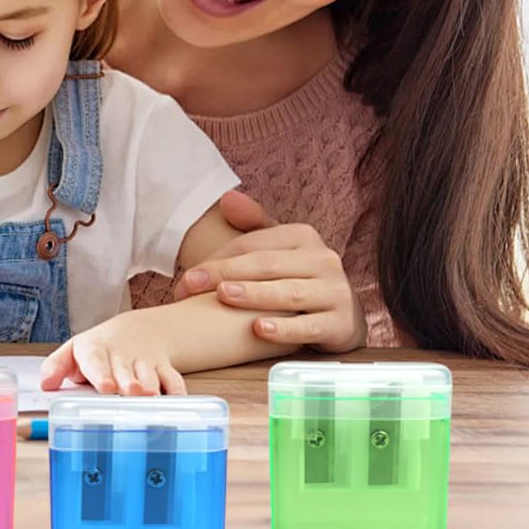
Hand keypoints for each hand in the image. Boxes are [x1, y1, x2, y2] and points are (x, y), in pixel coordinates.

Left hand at [40, 309, 186, 395]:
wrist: (134, 333)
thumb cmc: (98, 350)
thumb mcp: (73, 353)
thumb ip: (56, 367)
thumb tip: (46, 384)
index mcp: (96, 351)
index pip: (97, 360)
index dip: (101, 373)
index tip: (105, 387)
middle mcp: (122, 356)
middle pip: (126, 371)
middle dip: (129, 382)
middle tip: (130, 392)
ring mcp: (145, 362)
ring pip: (151, 375)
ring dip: (151, 385)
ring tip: (150, 396)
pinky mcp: (164, 369)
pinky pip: (174, 380)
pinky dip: (177, 391)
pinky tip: (177, 401)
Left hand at [174, 190, 366, 352]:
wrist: (342, 315)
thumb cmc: (298, 278)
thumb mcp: (279, 249)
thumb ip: (253, 225)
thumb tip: (227, 198)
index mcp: (303, 236)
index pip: (252, 245)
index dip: (217, 259)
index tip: (187, 279)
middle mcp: (324, 260)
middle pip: (267, 265)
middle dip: (225, 274)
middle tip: (190, 287)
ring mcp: (336, 292)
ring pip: (289, 293)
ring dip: (254, 295)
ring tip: (224, 296)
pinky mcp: (342, 324)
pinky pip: (310, 327)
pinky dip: (285, 329)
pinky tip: (259, 330)